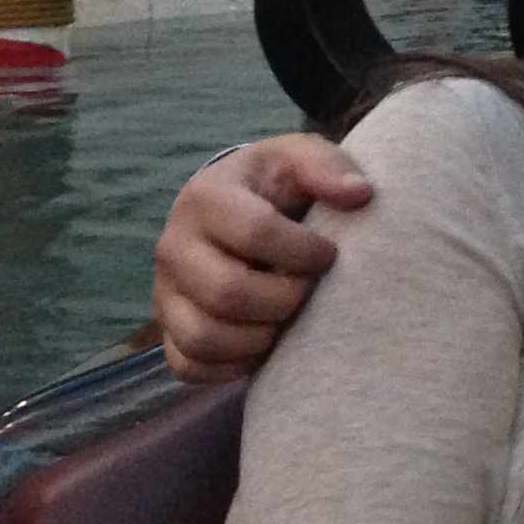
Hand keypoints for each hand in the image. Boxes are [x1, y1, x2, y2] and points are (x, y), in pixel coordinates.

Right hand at [151, 133, 374, 381]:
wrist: (232, 208)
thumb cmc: (274, 185)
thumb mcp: (299, 158)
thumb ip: (328, 166)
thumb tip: (360, 194)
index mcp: (205, 197)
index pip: (255, 232)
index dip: (303, 251)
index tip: (329, 254)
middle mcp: (173, 246)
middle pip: (227, 293)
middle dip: (283, 300)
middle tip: (309, 291)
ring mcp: (164, 292)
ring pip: (204, 337)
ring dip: (259, 338)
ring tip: (288, 319)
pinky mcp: (167, 329)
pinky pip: (189, 364)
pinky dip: (231, 365)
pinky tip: (264, 343)